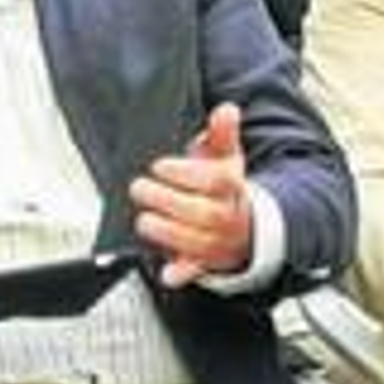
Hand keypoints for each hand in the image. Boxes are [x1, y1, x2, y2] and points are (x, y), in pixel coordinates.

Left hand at [129, 102, 252, 288]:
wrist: (243, 224)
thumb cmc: (225, 186)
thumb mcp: (225, 156)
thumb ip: (222, 132)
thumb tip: (226, 109)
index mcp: (232, 186)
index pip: (213, 181)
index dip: (184, 173)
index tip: (159, 166)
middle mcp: (227, 215)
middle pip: (203, 213)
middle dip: (168, 201)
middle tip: (140, 188)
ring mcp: (217, 241)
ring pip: (197, 243)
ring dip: (167, 233)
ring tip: (144, 220)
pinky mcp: (205, 262)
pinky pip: (196, 271)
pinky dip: (181, 274)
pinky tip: (167, 273)